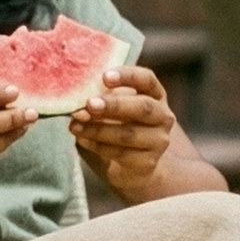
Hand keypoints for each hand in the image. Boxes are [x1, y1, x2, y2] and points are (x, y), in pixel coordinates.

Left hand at [69, 65, 177, 198]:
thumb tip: (77, 104)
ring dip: (98, 129)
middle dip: (114, 106)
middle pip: (143, 108)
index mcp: (156, 94)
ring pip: (128, 134)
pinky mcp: (148, 162)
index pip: (147, 80)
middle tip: (89, 104)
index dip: (128, 76)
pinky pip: (120, 153)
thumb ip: (101, 99)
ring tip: (75, 125)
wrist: (130, 164)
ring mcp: (158, 141)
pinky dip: (97, 145)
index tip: (105, 77)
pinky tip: (81, 138)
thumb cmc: (118, 124)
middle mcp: (163, 116)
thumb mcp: (113, 106)